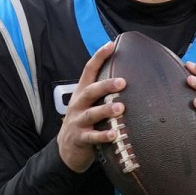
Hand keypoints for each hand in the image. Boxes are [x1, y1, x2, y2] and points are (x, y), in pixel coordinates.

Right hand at [57, 41, 125, 171]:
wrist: (67, 149)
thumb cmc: (85, 122)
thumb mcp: (90, 104)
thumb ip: (103, 92)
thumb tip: (128, 77)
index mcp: (82, 93)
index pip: (89, 70)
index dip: (99, 57)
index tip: (111, 45)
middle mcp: (78, 104)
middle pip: (90, 91)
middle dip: (106, 85)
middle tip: (123, 82)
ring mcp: (77, 121)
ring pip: (91, 113)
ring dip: (106, 110)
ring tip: (121, 108)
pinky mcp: (79, 138)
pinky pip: (92, 137)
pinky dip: (103, 136)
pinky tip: (115, 135)